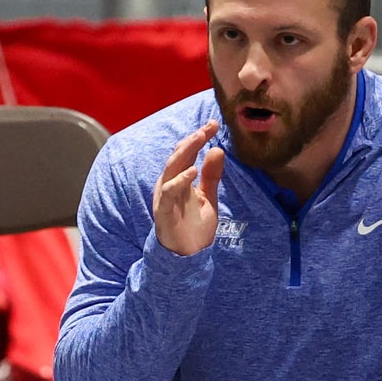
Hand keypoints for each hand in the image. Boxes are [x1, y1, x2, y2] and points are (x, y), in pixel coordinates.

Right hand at [152, 121, 226, 256]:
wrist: (187, 256)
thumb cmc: (194, 226)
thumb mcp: (208, 196)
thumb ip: (212, 175)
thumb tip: (217, 149)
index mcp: (178, 179)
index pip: (187, 153)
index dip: (199, 138)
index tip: (214, 124)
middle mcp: (169, 185)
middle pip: (178, 156)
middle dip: (192, 140)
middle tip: (208, 128)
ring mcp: (165, 197)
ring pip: (172, 168)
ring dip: (185, 152)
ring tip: (199, 139)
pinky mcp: (164, 211)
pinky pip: (170, 192)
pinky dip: (180, 180)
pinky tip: (193, 170)